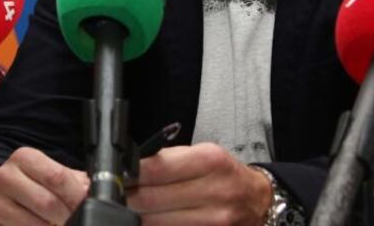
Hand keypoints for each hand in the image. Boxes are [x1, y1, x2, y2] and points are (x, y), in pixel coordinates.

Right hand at [0, 147, 88, 225]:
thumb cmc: (33, 186)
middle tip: (74, 222)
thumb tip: (98, 196)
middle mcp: (3, 176)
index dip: (76, 197)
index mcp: (23, 157)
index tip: (86, 208)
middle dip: (66, 218)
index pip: (56, 177)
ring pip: (31, 225)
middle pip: (46, 203)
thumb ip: (76, 183)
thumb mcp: (53, 176)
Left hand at [127, 144, 270, 225]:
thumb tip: (128, 169)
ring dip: (137, 216)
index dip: (129, 174)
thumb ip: (166, 160)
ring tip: (131, 208)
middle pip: (151, 200)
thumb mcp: (202, 155)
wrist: (258, 201)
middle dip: (127, 198)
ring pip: (156, 223)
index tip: (116, 176)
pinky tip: (150, 220)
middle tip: (116, 195)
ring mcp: (215, 222)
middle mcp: (215, 192)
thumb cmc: (224, 176)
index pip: (156, 169)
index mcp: (210, 162)